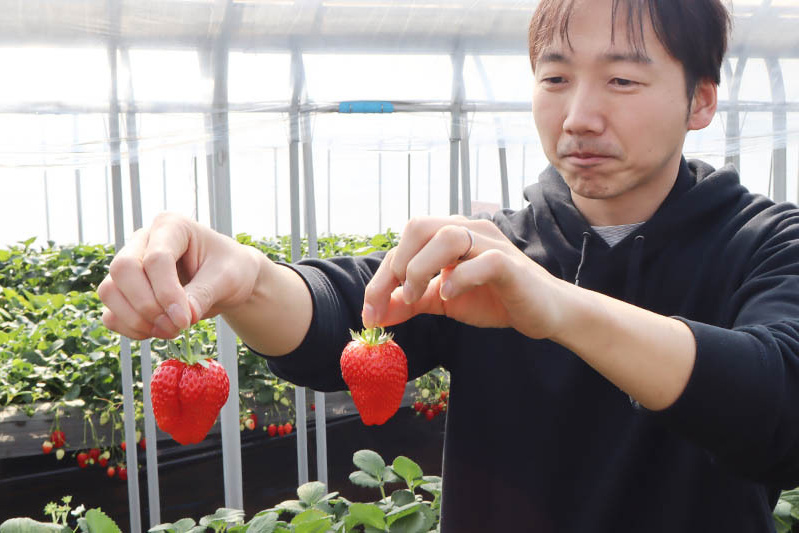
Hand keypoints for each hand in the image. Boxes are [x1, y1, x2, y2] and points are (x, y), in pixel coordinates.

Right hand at [97, 213, 263, 338]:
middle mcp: (143, 240)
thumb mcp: (227, 279)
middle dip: (146, 305)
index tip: (186, 320)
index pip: (155, 259)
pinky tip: (157, 332)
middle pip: (122, 270)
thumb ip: (204, 294)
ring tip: (170, 331)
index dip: (167, 293)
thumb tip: (182, 317)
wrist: (228, 282)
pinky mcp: (125, 290)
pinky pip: (110, 313)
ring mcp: (129, 264)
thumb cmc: (230, 270)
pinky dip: (129, 329)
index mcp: (171, 226)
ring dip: (135, 320)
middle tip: (176, 326)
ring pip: (109, 291)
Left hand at [361, 216, 568, 339]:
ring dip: (422, 268)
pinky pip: (483, 261)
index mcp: (449, 235)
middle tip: (401, 299)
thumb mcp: (444, 301)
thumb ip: (410, 302)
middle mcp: (468, 231)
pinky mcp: (511, 264)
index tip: (371, 314)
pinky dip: (461, 278)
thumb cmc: (495, 298)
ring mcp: (490, 244)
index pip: (404, 244)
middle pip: (419, 226)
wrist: (545, 311)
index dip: (381, 279)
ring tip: (420, 297)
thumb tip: (374, 314)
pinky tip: (452, 296)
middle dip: (399, 264)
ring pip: (448, 234)